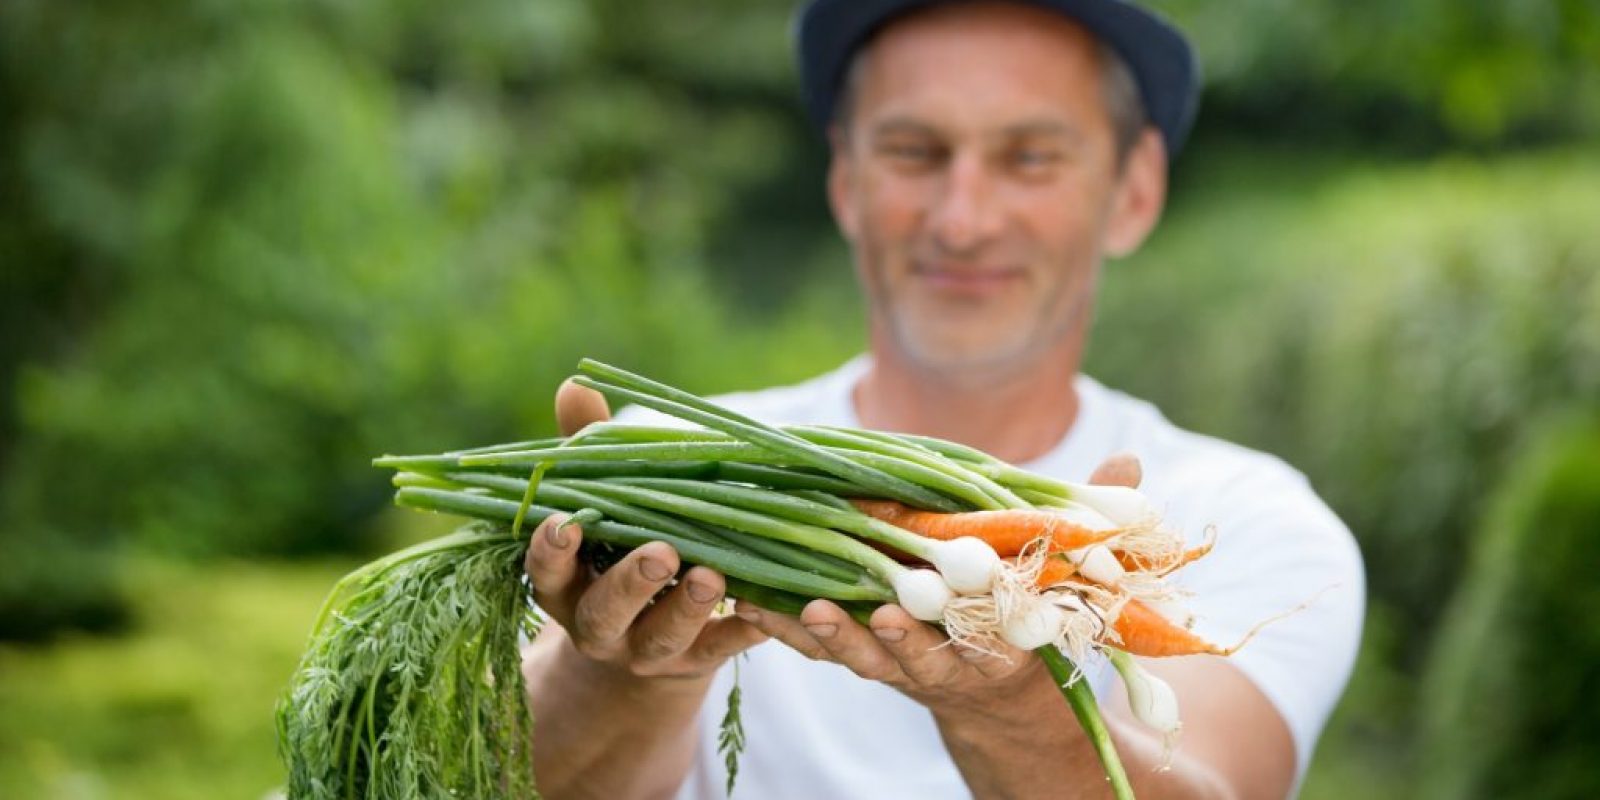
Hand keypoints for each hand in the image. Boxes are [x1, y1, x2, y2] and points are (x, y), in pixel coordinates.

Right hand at [523, 380, 767, 680]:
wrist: (643, 650)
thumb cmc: (613, 552)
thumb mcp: (596, 506)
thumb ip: (584, 452)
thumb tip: (573, 386)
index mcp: (566, 586)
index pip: (547, 572)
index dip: (551, 552)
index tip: (563, 524)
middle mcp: (600, 625)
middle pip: (606, 612)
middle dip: (631, 584)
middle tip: (660, 553)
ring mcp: (648, 649)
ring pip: (664, 636)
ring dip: (688, 607)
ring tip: (712, 574)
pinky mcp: (697, 661)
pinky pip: (722, 648)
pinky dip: (744, 629)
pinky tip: (766, 606)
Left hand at [735, 451, 1144, 720]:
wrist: (1000, 695)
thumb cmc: (1032, 617)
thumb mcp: (1069, 579)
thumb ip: (1088, 520)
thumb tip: (1131, 461)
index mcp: (996, 644)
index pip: (968, 636)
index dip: (941, 625)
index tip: (910, 609)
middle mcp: (943, 662)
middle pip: (904, 657)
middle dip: (874, 639)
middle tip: (847, 614)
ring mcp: (897, 663)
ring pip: (853, 656)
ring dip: (816, 634)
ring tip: (784, 607)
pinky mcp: (861, 652)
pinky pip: (817, 645)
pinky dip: (779, 625)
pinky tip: (739, 599)